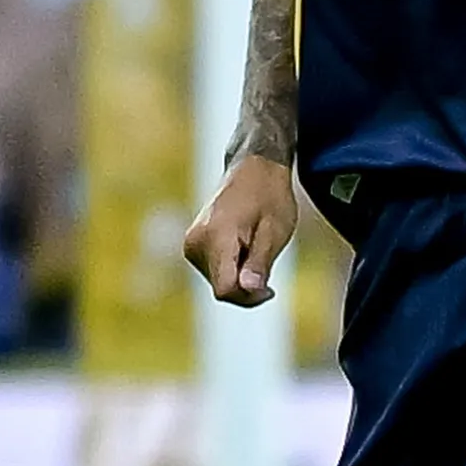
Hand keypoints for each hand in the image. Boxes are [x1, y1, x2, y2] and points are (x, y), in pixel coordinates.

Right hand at [182, 152, 298, 306]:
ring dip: (240, 276)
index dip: (249, 297)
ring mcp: (191, 244)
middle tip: (267, 260)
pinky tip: (244, 247)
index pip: (225, 289)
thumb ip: (259, 264)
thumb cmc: (269, 196)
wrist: (253, 167)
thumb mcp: (275, 231)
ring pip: (218, 282)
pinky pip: (214, 272)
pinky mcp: (192, 246)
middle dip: (246, 286)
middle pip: (221, 289)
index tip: (270, 289)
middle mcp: (196, 242)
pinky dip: (232, 268)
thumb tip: (249, 290)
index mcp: (216, 236)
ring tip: (254, 246)